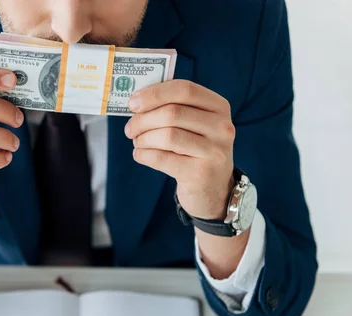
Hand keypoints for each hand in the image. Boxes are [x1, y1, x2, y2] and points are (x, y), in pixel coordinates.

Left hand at [125, 80, 234, 219]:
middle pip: (172, 113)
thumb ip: (172, 108)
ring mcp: (214, 151)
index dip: (154, 94)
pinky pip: (161, 158)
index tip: (133, 103)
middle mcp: (222, 127)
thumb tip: (136, 102)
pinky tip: (140, 155)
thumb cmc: (195, 150)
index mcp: (219, 107)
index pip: (184, 89)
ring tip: (137, 142)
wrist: (213, 190)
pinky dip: (143, 155)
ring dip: (143, 138)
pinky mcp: (200, 173)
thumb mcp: (194, 125)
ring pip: (167, 135)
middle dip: (142, 120)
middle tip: (130, 129)